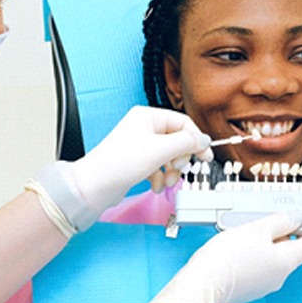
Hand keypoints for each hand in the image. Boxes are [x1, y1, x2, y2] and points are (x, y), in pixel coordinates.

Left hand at [70, 106, 211, 214]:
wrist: (96, 185)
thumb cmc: (120, 162)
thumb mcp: (161, 150)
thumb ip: (187, 143)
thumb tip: (204, 139)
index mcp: (148, 116)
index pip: (183, 123)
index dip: (196, 140)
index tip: (205, 156)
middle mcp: (143, 128)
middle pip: (177, 141)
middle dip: (180, 159)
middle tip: (178, 169)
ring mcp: (140, 145)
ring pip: (169, 156)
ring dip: (171, 172)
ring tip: (166, 181)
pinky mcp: (136, 162)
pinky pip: (158, 167)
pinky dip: (160, 178)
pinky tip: (155, 186)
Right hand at [140, 212, 301, 302]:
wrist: (203, 283)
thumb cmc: (227, 257)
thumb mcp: (255, 229)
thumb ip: (279, 222)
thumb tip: (296, 219)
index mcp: (286, 262)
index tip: (290, 221)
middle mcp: (279, 277)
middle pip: (288, 252)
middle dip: (274, 236)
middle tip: (256, 227)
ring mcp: (263, 286)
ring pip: (269, 261)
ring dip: (259, 247)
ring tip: (238, 239)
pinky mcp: (247, 290)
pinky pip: (254, 270)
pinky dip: (247, 260)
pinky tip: (231, 253)